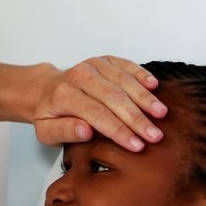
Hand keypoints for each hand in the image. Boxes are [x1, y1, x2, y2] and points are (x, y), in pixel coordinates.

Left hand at [29, 56, 166, 151]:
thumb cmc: (48, 114)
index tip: (137, 145)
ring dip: (144, 98)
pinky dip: (141, 74)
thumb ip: (64, 131)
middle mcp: (79, 76)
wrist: (44, 89)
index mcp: (64, 95)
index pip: (97, 115)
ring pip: (123, 80)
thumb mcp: (45, 131)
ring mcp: (92, 65)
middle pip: (114, 98)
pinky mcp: (103, 60)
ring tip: (161, 113)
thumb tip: (86, 131)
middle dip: (137, 119)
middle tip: (155, 135)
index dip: (119, 131)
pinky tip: (154, 86)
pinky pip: (125, 65)